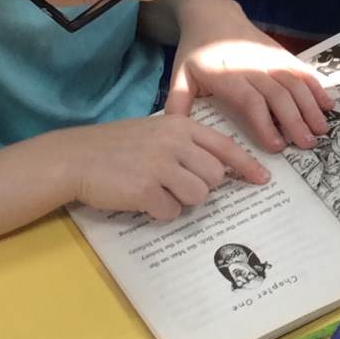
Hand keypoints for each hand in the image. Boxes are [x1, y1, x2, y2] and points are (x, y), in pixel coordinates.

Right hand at [60, 114, 268, 221]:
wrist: (76, 157)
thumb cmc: (116, 146)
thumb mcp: (155, 132)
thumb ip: (185, 144)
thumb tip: (218, 170)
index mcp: (180, 126)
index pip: (225, 147)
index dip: (247, 166)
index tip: (263, 179)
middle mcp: (175, 143)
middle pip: (214, 177)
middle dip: (201, 187)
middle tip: (174, 184)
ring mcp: (161, 166)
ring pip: (198, 197)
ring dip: (180, 200)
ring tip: (156, 190)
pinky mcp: (146, 190)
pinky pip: (171, 212)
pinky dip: (159, 212)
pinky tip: (141, 199)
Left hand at [166, 0, 335, 151]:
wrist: (212, 15)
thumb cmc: (196, 51)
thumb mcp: (180, 75)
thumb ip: (178, 104)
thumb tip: (173, 133)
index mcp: (226, 74)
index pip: (250, 100)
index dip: (264, 123)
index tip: (275, 146)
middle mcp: (251, 64)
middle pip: (278, 94)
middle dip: (294, 120)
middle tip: (306, 145)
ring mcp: (269, 56)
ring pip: (294, 82)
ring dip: (310, 107)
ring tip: (320, 130)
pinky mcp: (281, 52)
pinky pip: (301, 70)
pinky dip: (316, 87)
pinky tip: (328, 104)